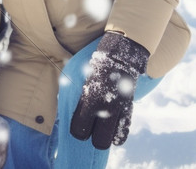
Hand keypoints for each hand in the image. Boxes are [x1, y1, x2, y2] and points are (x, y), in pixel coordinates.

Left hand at [70, 32, 149, 148]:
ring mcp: (119, 109)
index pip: (80, 129)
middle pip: (98, 140)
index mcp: (89, 99)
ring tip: (100, 132)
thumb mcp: (81, 77)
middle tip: (89, 132)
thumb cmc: (95, 64)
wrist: (120, 53)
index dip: (77, 131)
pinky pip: (124, 129)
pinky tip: (114, 136)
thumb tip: (66, 104)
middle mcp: (105, 107)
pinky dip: (118, 135)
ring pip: (112, 138)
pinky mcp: (129, 107)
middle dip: (92, 138)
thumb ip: (78, 95)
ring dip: (105, 137)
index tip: (77, 127)